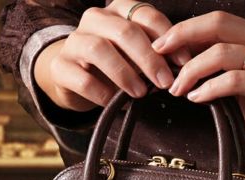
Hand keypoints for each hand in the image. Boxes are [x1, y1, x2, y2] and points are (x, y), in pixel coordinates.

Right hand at [34, 0, 190, 112]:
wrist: (72, 77)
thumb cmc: (112, 65)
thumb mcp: (135, 56)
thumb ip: (156, 56)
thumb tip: (184, 68)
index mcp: (118, 12)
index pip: (146, 15)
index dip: (168, 38)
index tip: (184, 63)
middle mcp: (94, 20)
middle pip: (124, 31)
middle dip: (149, 58)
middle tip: (165, 82)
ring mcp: (74, 42)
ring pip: (99, 49)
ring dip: (124, 73)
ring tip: (140, 93)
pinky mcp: (61, 67)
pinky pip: (82, 78)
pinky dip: (102, 93)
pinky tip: (114, 103)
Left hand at [151, 11, 244, 160]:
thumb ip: (225, 78)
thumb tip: (188, 78)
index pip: (216, 23)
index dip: (185, 31)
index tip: (162, 47)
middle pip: (216, 24)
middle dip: (180, 36)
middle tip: (159, 55)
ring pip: (222, 52)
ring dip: (192, 71)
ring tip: (177, 88)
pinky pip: (235, 81)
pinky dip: (210, 89)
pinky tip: (198, 98)